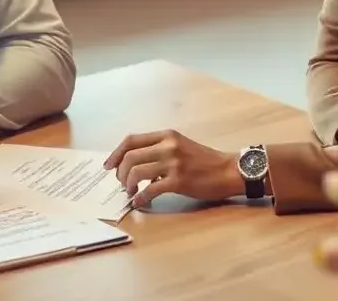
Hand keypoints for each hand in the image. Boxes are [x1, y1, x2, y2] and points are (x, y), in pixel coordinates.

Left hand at [103, 130, 242, 206]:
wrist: (229, 170)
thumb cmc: (205, 160)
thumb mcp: (180, 145)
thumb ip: (159, 150)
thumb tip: (136, 165)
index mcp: (166, 135)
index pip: (131, 140)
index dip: (116, 153)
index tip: (109, 165)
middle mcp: (168, 145)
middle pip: (130, 156)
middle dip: (120, 172)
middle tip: (122, 183)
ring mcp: (173, 163)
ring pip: (136, 172)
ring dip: (128, 184)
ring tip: (130, 191)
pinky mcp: (179, 181)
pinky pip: (150, 190)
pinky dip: (140, 197)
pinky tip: (140, 202)